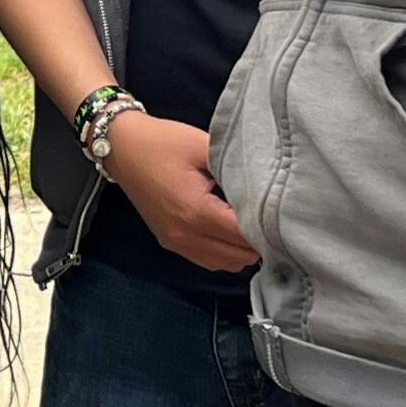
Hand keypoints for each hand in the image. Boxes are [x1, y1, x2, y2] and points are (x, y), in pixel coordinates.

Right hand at [101, 110, 256, 271]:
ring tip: (252, 221)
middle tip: (272, 214)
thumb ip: (237, 169)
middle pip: (241, 256)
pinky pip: (210, 261)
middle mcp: (186, 235)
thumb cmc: (163, 142)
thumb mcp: (204, 146)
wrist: (121, 147)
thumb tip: (268, 187)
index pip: (247, 234)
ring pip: (228, 264)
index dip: (270, 226)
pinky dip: (227, 252)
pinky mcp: (171, 243)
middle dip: (260, 238)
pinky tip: (231, 229)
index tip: (284, 211)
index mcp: (196, 211)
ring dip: (244, 248)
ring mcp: (177, 243)